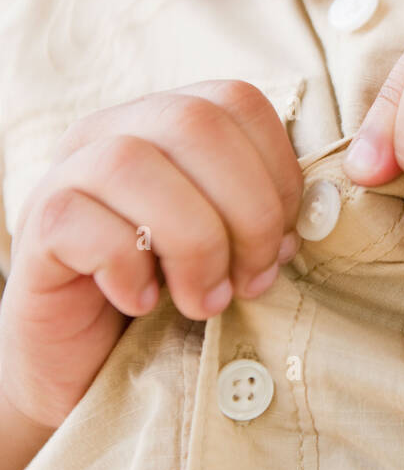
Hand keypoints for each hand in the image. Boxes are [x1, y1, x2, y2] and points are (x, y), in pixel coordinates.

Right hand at [0, 81, 302, 429]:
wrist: (84, 368)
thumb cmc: (169, 300)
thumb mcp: (229, 249)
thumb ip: (262, 218)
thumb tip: (299, 228)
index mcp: (169, 121)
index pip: (238, 101)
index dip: (279, 170)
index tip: (286, 242)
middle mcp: (114, 130)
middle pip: (195, 122)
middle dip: (246, 210)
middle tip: (251, 280)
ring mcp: (67, 172)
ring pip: (133, 163)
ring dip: (192, 244)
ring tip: (205, 301)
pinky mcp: (38, 225)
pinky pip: (85, 223)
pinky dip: (129, 269)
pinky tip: (143, 302)